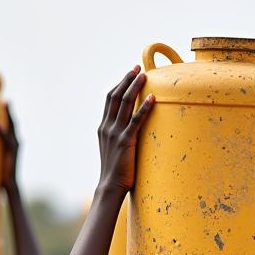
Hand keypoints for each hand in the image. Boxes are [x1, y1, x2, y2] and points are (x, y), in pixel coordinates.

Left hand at [0, 105, 19, 189]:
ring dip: (9, 116)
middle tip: (6, 100)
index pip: (10, 127)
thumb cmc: (1, 174)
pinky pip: (6, 140)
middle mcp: (15, 143)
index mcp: (12, 144)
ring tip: (5, 104)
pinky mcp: (11, 154)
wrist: (10, 185)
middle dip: (10, 112)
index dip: (7, 116)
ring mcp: (14, 148)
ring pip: (12, 128)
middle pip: (13, 124)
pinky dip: (1, 132)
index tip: (2, 104)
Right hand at [97, 67, 153, 194]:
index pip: (109, 99)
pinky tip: (152, 98)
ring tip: (145, 75)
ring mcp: (115, 133)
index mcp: (103, 127)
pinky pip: (136, 120)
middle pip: (116, 96)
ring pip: (125, 104)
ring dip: (135, 87)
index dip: (120, 84)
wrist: (110, 186)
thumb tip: (130, 130)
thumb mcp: (113, 149)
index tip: (129, 74)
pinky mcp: (125, 141)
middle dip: (127, 80)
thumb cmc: (115, 171)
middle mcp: (107, 127)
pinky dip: (144, 107)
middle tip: (137, 67)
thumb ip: (118, 136)